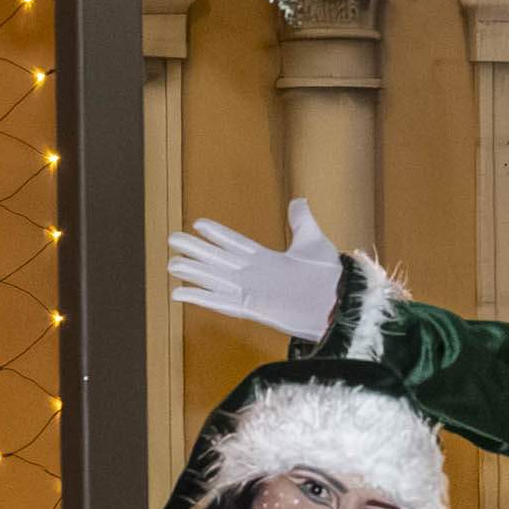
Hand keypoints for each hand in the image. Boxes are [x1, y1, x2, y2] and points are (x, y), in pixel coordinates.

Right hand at [170, 200, 346, 346]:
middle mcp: (254, 275)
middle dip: (195, 250)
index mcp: (267, 259)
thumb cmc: (329, 277)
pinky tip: (179, 293)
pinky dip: (199, 298)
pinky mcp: (250, 308)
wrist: (338, 304)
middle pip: (217, 259)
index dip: (217, 234)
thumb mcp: (314, 241)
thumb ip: (302, 221)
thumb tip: (299, 200)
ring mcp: (250, 291)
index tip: (198, 224)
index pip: (235, 244)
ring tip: (170, 264)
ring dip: (192, 272)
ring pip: (213, 279)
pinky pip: (218, 302)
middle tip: (172, 239)